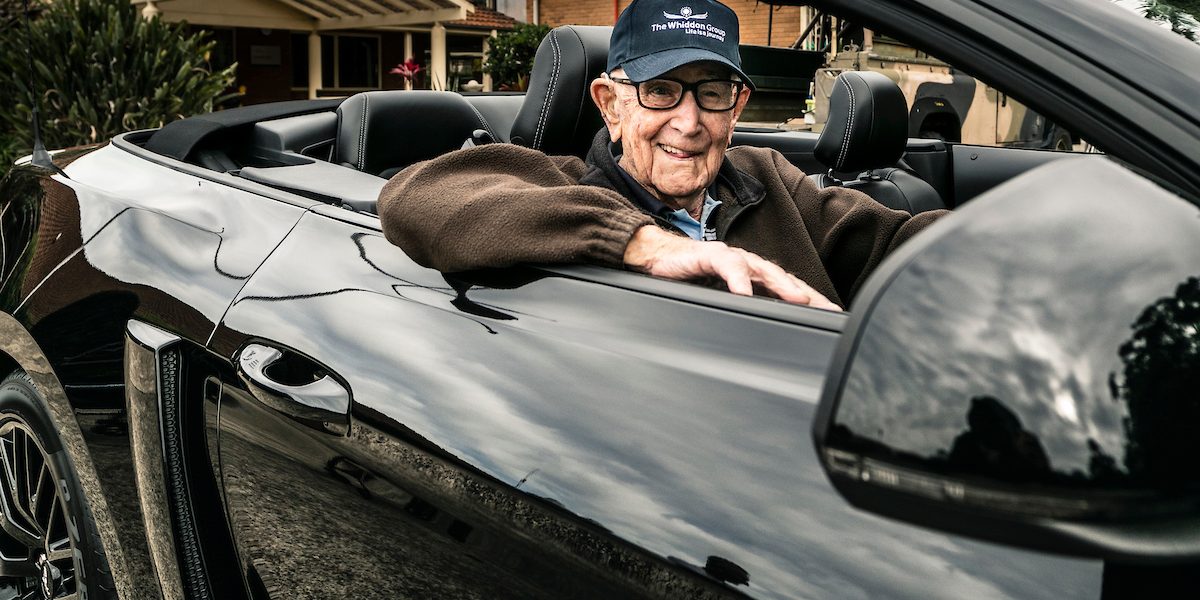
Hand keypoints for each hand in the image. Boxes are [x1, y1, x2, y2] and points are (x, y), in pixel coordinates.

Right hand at [622, 226, 841, 309]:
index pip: (787, 290)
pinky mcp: (711, 255)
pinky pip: (728, 267)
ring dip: (781, 285)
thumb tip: (760, 338)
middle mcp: (747, 266)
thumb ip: (740, 310)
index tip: (831, 319)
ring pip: (762, 270)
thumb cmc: (689, 279)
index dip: (810, 303)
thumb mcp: (719, 301)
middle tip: (827, 310)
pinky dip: (737, 280)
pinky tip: (744, 293)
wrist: (657, 259)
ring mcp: (731, 259)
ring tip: (797, 299)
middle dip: (807, 294)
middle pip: (784, 279)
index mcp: (753, 278)